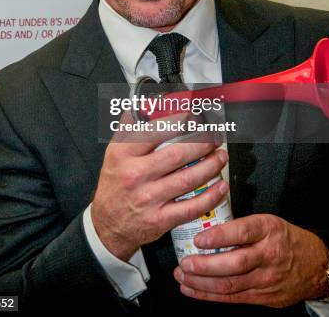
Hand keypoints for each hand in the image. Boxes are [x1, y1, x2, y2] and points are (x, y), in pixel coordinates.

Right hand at [92, 116, 228, 261]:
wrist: (107, 224)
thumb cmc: (114, 185)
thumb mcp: (113, 152)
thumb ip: (129, 126)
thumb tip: (149, 104)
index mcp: (123, 154)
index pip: (155, 131)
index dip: (179, 120)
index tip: (194, 115)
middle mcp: (135, 175)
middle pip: (178, 154)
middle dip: (203, 143)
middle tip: (214, 137)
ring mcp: (148, 199)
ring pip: (188, 179)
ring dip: (211, 166)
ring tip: (220, 156)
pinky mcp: (159, 220)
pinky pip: (191, 206)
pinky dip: (210, 196)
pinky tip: (220, 185)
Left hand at [174, 214, 328, 306]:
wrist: (315, 265)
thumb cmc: (285, 239)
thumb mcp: (268, 222)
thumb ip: (242, 225)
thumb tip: (207, 222)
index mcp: (268, 230)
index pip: (242, 232)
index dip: (218, 236)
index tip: (199, 238)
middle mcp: (268, 255)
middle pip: (234, 264)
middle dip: (205, 265)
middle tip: (185, 262)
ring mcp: (266, 279)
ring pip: (230, 284)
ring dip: (202, 282)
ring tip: (183, 275)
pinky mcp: (263, 297)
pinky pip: (232, 298)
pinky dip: (209, 295)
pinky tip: (192, 290)